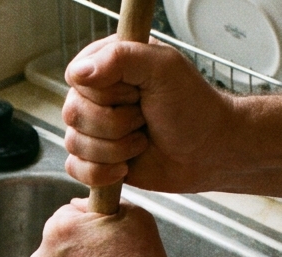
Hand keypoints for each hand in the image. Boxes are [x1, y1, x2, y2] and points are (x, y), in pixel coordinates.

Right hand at [63, 37, 237, 191]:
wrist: (208, 151)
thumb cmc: (193, 107)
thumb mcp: (164, 68)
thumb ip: (122, 57)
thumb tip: (80, 74)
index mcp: (108, 65)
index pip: (77, 78)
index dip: (105, 93)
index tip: (137, 93)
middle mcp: (96, 96)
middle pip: (73, 113)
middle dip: (114, 124)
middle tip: (144, 119)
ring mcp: (93, 128)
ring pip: (74, 143)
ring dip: (115, 149)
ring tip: (142, 141)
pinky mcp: (94, 159)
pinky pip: (75, 169)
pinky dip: (102, 173)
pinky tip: (126, 167)